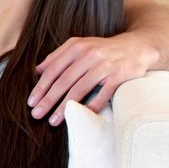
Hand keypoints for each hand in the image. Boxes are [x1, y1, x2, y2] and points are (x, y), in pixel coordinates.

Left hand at [30, 34, 157, 125]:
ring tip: (53, 120)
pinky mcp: (119, 76)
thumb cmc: (103, 50)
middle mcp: (89, 54)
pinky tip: (81, 116)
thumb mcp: (80, 46)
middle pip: (63, 81)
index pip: (53, 69)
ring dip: (64, 107)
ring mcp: (105, 65)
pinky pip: (103, 94)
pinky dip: (92, 106)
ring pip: (80, 89)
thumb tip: (37, 70)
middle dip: (48, 100)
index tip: (31, 102)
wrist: (137, 47)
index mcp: (76, 47)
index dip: (41, 87)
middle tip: (36, 114)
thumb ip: (58, 56)